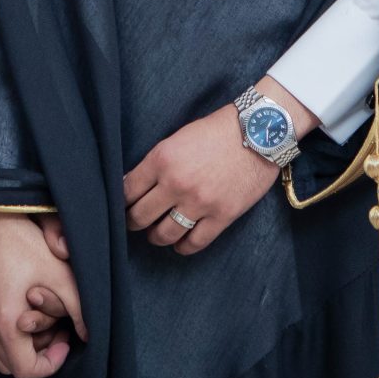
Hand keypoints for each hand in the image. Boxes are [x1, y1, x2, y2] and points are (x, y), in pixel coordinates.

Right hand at [0, 213, 84, 377]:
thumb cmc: (22, 242)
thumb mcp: (58, 273)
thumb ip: (77, 308)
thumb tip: (89, 334)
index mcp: (4, 322)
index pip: (25, 370)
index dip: (51, 363)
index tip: (66, 341)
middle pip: (11, 366)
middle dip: (38, 355)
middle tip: (57, 329)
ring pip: (1, 352)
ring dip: (25, 344)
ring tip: (45, 316)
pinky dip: (12, 332)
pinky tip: (29, 306)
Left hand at [123, 84, 312, 255]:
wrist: (259, 131)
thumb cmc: (218, 130)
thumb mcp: (178, 138)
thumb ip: (158, 162)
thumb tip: (136, 185)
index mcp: (162, 159)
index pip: (126, 191)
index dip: (120, 201)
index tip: (121, 206)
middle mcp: (177, 183)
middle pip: (140, 216)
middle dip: (133, 222)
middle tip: (134, 222)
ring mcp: (199, 202)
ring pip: (163, 234)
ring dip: (156, 237)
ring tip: (156, 234)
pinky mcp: (221, 216)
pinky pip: (194, 243)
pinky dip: (183, 247)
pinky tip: (180, 243)